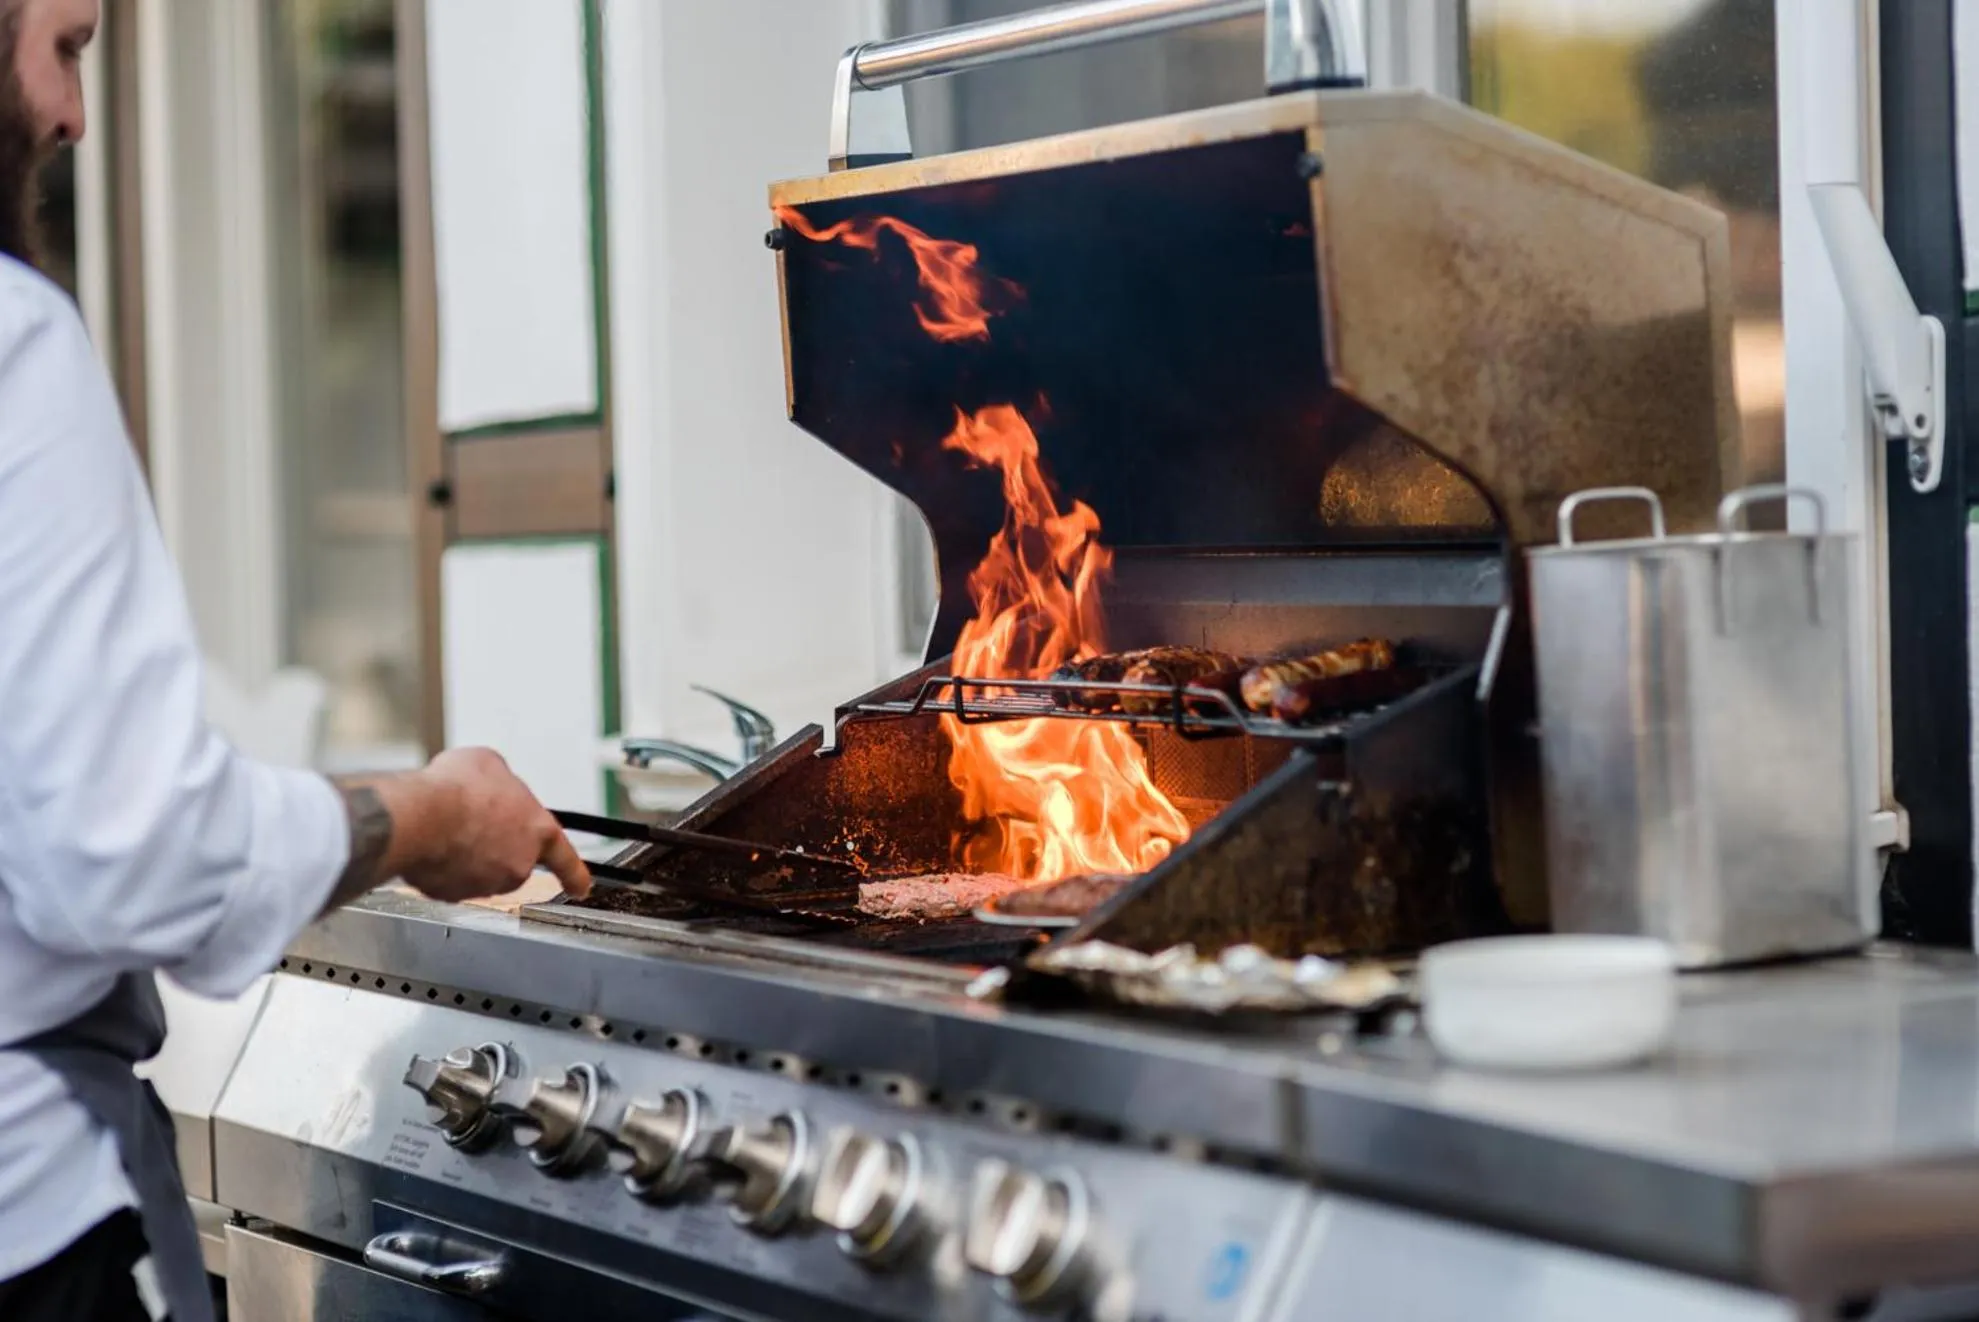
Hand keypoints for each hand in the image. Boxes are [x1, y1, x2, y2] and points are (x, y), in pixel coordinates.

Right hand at [395, 749, 591, 902]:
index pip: (565, 858)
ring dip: (465, 853)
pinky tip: (431, 843)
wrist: (419, 818)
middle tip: (469, 820)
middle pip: (511, 857)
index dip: (575, 874)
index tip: (581, 887)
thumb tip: (496, 787)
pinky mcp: (454, 895)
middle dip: (492, 844)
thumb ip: (503, 783)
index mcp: (537, 830)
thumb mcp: (491, 764)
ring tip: (446, 827)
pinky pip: (449, 880)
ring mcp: (487, 883)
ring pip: (478, 869)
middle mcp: (518, 863)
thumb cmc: (457, 789)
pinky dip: (441, 866)